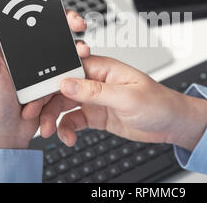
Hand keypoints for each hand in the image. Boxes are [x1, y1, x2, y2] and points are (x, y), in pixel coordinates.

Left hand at [0, 0, 89, 148]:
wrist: (7, 134)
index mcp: (7, 43)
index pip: (21, 9)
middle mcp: (26, 49)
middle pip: (48, 19)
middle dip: (62, 6)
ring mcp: (42, 61)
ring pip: (63, 37)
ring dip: (74, 31)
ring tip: (80, 30)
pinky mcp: (54, 75)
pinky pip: (70, 60)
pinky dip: (79, 55)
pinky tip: (82, 54)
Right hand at [43, 56, 206, 151]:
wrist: (171, 124)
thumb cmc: (158, 103)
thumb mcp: (127, 97)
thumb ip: (95, 91)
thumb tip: (66, 83)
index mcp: (102, 68)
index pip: (68, 68)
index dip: (49, 80)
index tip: (34, 94)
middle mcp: (95, 81)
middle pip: (60, 88)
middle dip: (45, 103)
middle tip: (35, 118)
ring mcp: (94, 99)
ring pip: (63, 106)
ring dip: (53, 119)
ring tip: (50, 133)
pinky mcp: (95, 115)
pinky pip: (73, 120)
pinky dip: (67, 130)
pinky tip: (69, 138)